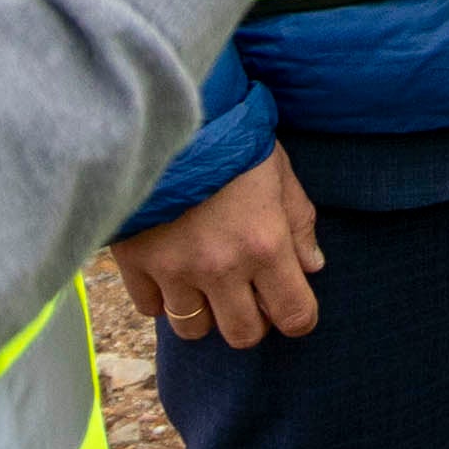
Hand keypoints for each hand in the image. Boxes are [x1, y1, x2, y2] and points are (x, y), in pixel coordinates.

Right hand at [112, 151, 320, 347]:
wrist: (167, 113)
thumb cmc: (231, 139)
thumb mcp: (279, 173)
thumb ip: (299, 224)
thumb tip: (312, 266)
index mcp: (266, 245)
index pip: (294, 316)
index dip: (297, 317)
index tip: (290, 305)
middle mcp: (222, 266)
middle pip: (242, 335)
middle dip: (250, 320)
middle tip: (246, 294)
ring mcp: (175, 268)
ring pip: (193, 329)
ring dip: (204, 312)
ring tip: (205, 282)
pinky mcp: (136, 262)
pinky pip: (149, 308)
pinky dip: (162, 296)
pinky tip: (170, 269)